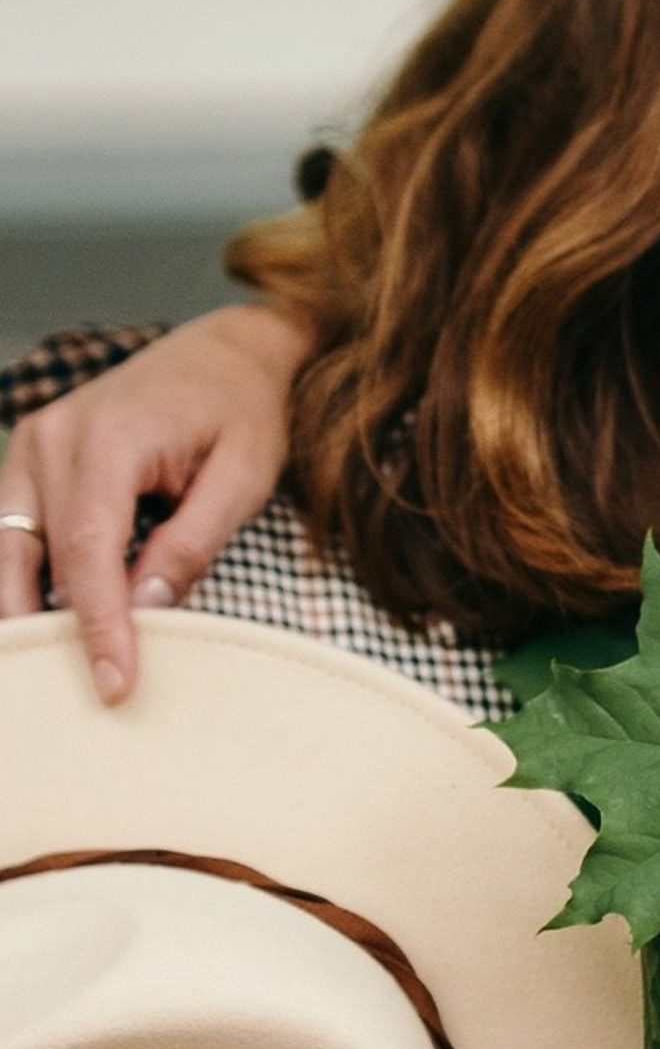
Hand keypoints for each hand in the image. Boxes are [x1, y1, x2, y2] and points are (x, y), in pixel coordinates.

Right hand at [0, 301, 313, 702]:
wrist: (230, 352)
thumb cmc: (247, 413)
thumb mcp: (244, 476)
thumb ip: (194, 540)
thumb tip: (147, 606)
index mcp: (109, 439)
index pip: (88, 553)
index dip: (97, 625)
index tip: (114, 683)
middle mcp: (54, 437)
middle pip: (36, 556)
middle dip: (51, 630)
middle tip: (80, 696)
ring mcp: (34, 442)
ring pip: (4, 545)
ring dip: (17, 608)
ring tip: (42, 672)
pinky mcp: (32, 454)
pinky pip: (10, 527)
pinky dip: (18, 576)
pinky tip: (34, 622)